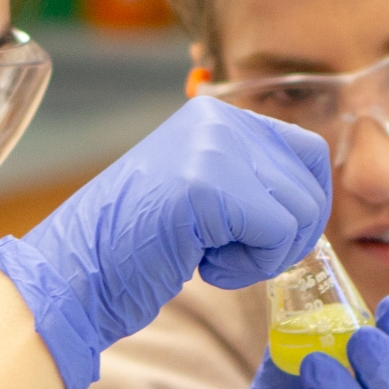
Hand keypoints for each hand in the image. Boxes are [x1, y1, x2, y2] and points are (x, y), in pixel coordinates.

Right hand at [0, 99, 328, 388]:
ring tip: (212, 260)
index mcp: (214, 114)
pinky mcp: (206, 187)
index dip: (305, 205)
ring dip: (265, 256)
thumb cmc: (136, 247)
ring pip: (299, 213)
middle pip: (309, 186)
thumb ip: (246, 179)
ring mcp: (211, 148)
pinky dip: (248, 268)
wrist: (75, 274)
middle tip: (232, 257)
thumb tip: (314, 200)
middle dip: (284, 239)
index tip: (273, 240)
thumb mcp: (197, 190)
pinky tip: (204, 268)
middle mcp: (217, 120)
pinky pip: (275, 235)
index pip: (308, 151)